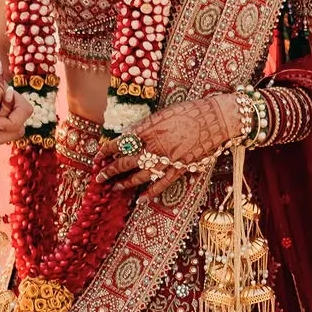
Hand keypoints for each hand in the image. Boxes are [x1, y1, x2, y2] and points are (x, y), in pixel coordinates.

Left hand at [96, 93, 237, 196]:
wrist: (215, 118)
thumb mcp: (161, 114)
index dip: (105, 151)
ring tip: (115, 187)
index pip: (118, 143)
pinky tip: (140, 200)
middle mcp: (153, 146)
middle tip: (98, 177)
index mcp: (147, 130)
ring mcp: (167, 159)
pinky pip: (162, 184)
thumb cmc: (189, 111)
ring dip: (125, 183)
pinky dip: (150, 193)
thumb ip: (144, 128)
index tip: (96, 157)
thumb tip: (128, 138)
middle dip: (109, 170)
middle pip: (125, 162)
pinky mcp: (180, 168)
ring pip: (140, 176)